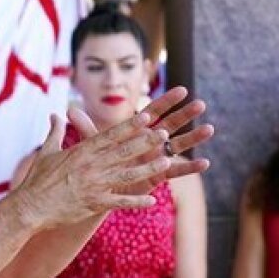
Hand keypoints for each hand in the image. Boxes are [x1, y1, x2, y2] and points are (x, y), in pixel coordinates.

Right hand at [14, 87, 210, 229]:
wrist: (30, 207)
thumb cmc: (37, 180)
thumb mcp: (46, 152)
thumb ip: (55, 132)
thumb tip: (55, 114)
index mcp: (80, 152)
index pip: (109, 135)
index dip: (129, 126)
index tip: (146, 117)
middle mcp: (89, 166)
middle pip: (123, 152)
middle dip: (145, 142)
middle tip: (165, 133)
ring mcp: (93, 185)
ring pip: (126, 175)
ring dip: (147, 168)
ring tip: (166, 161)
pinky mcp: (94, 204)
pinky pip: (119, 202)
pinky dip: (135, 201)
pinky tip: (152, 200)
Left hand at [69, 86, 211, 195]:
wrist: (99, 189)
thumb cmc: (97, 164)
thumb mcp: (93, 145)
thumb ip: (86, 128)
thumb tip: (69, 110)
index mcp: (137, 132)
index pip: (154, 112)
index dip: (167, 101)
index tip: (182, 88)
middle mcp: (149, 143)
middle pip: (170, 126)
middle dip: (185, 115)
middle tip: (200, 103)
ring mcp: (155, 159)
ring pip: (177, 147)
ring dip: (194, 138)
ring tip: (209, 129)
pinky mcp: (157, 177)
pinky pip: (176, 172)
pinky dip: (189, 167)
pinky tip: (205, 163)